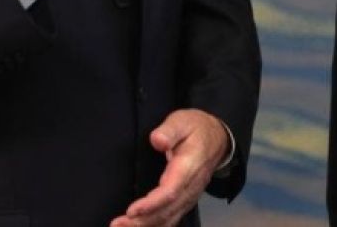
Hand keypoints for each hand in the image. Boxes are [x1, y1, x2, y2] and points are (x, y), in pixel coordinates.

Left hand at [110, 109, 229, 226]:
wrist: (219, 139)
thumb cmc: (196, 129)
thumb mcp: (182, 121)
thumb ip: (170, 130)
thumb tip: (157, 140)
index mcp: (188, 166)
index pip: (171, 191)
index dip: (152, 203)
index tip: (132, 210)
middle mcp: (190, 186)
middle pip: (168, 211)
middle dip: (143, 221)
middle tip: (117, 224)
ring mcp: (190, 196)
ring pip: (169, 218)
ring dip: (146, 226)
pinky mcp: (186, 201)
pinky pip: (171, 218)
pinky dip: (155, 226)